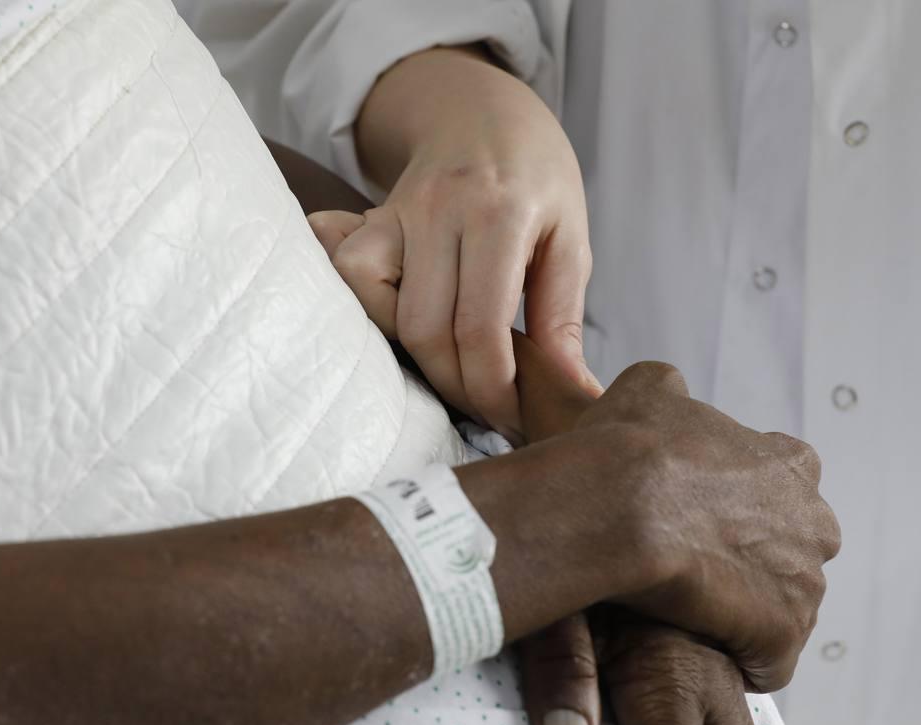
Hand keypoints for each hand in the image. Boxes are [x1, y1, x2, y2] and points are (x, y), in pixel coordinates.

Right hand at [318, 46, 596, 438]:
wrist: (482, 113)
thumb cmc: (536, 180)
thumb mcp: (571, 239)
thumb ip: (564, 317)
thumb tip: (572, 392)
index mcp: (500, 213)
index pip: (481, 327)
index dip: (491, 387)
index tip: (509, 415)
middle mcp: (439, 209)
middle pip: (426, 330)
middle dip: (454, 385)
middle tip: (484, 406)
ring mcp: (395, 211)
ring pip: (377, 309)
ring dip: (412, 356)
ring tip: (452, 370)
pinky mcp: (367, 218)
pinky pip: (348, 277)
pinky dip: (370, 313)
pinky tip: (405, 325)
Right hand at [504, 333, 838, 691]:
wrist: (620, 501)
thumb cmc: (628, 446)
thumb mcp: (648, 388)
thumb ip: (672, 393)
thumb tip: (670, 395)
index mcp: (789, 463)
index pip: (783, 489)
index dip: (738, 508)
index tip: (699, 519)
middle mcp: (813, 519)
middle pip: (792, 553)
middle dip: (753, 564)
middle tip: (693, 570)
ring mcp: (804, 578)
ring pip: (781, 608)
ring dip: (742, 614)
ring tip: (688, 615)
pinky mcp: (783, 630)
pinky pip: (769, 658)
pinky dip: (739, 659)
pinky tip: (698, 646)